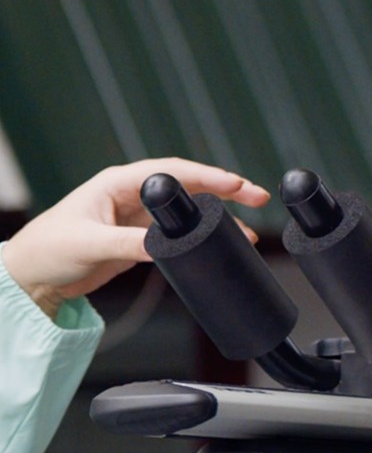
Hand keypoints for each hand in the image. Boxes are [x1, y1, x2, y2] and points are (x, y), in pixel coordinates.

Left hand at [2, 158, 270, 318]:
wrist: (32, 279)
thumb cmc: (47, 250)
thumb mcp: (88, 244)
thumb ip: (126, 244)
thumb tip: (165, 246)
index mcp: (120, 183)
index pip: (173, 173)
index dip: (206, 176)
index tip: (234, 185)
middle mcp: (135, 194)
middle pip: (190, 185)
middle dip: (226, 190)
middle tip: (258, 197)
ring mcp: (141, 216)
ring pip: (192, 210)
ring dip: (221, 217)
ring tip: (251, 231)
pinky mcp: (143, 237)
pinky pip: (183, 233)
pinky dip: (206, 236)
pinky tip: (225, 243)